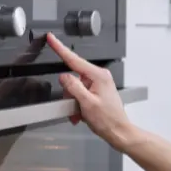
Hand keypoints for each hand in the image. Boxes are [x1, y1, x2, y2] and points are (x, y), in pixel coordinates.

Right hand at [46, 32, 133, 149]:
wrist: (119, 132)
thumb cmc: (108, 120)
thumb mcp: (87, 103)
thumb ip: (73, 87)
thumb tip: (63, 77)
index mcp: (98, 76)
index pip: (74, 59)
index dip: (60, 48)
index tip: (51, 38)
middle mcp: (99, 77)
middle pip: (73, 78)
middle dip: (69, 94)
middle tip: (74, 107)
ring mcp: (98, 84)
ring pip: (75, 89)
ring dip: (73, 103)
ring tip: (79, 114)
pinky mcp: (97, 92)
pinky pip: (81, 95)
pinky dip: (78, 105)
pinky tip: (81, 115)